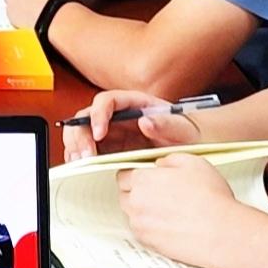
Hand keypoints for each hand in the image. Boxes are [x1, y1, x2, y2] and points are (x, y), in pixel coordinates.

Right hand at [72, 89, 208, 158]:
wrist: (191, 145)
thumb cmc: (186, 133)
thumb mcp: (181, 128)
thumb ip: (166, 123)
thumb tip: (145, 121)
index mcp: (133, 103)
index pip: (107, 101)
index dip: (99, 115)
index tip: (99, 133)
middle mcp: (118, 115)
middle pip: (87, 116)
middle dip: (81, 135)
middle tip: (85, 155)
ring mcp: (112, 131)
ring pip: (83, 132)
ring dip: (77, 146)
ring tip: (79, 163)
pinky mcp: (110, 147)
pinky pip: (88, 148)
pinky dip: (81, 156)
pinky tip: (80, 166)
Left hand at [113, 149, 252, 267]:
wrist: (221, 233)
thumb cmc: (210, 198)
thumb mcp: (193, 162)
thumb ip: (169, 159)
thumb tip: (159, 164)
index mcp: (142, 180)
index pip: (124, 175)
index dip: (138, 174)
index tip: (148, 177)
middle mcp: (135, 203)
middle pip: (125, 195)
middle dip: (138, 192)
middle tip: (161, 193)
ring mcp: (140, 225)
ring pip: (134, 214)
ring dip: (144, 211)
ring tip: (169, 210)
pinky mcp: (148, 243)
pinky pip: (143, 232)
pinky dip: (152, 228)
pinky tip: (171, 224)